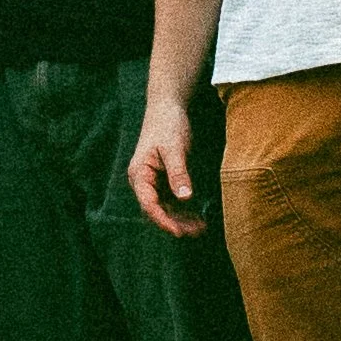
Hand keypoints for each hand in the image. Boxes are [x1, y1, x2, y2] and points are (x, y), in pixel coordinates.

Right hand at [128, 95, 207, 237]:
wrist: (168, 108)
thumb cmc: (168, 125)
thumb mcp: (175, 149)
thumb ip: (179, 173)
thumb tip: (185, 198)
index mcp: (139, 174)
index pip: (148, 204)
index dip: (163, 221)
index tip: (179, 232)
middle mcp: (143, 181)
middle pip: (156, 210)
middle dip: (175, 223)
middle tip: (197, 231)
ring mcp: (153, 182)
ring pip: (165, 208)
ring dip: (181, 219)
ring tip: (201, 227)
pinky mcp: (164, 180)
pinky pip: (172, 201)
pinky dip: (184, 210)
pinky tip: (199, 216)